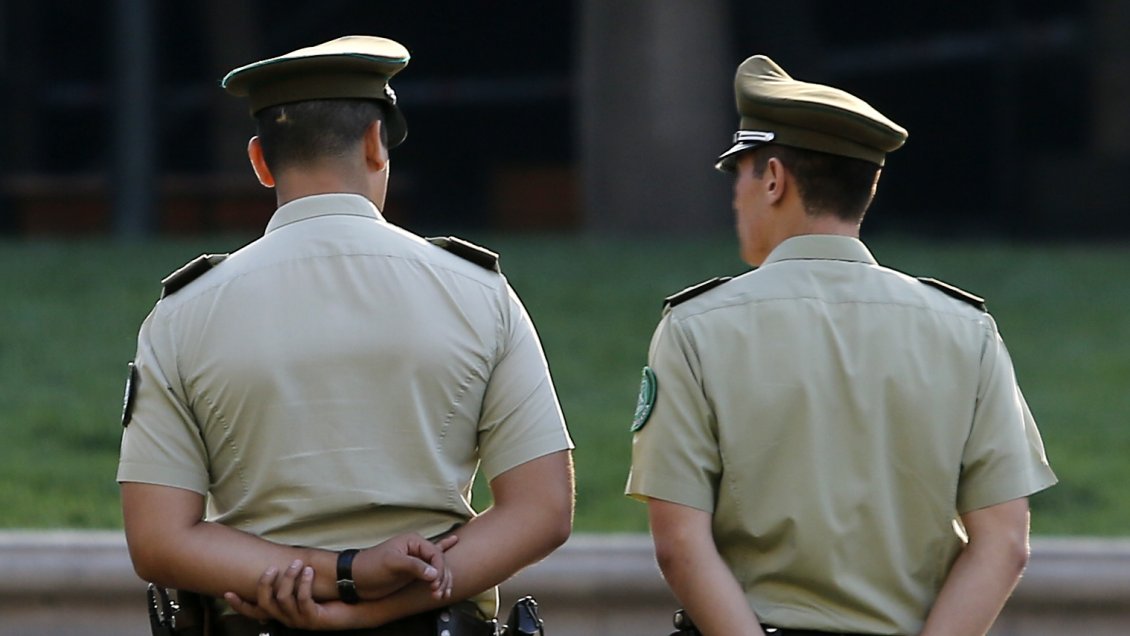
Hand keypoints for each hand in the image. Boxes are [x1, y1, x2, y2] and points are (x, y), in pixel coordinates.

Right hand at [226, 560, 361, 629]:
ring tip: (297, 564)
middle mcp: (286, 618)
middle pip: (264, 604)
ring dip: (289, 579)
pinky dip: (304, 584)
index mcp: (281, 612)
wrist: (349, 608)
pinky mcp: (313, 618)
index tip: (227, 593)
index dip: (239, 605)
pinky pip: (303, 600)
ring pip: (283, 599)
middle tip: (272, 568)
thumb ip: (288, 579)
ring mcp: (299, 620)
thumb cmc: (325, 595)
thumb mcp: (302, 587)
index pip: (253, 611)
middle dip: (265, 584)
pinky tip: (308, 571)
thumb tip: (276, 560)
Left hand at [356, 532, 457, 599]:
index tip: (435, 584)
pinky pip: (432, 567)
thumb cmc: (371, 566)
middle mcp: (417, 549)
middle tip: (437, 593)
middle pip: (440, 562)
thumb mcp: (392, 563)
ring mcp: (416, 561)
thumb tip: (434, 574)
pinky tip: (453, 544)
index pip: (435, 554)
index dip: (439, 569)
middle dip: (442, 578)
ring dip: (443, 581)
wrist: (357, 578)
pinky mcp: (413, 572)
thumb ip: (414, 566)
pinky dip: (441, 567)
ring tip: (441, 594)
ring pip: (438, 569)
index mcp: (413, 541)